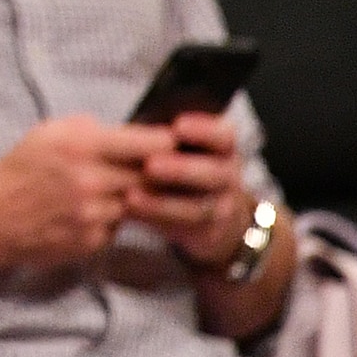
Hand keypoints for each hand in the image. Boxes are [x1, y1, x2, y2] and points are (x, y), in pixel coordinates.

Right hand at [0, 118, 155, 276]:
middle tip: (158, 168)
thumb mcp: (46, 133)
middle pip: (153, 176)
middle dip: (156, 172)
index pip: (151, 144)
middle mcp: (92, 180)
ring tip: (113, 188)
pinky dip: (112, 217)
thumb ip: (90, 129)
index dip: (166, 144)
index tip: (171, 144)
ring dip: (133, 196)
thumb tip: (130, 133)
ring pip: (139, 202)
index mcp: (81, 146)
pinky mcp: (94, 241)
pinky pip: (119, 225)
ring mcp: (94, 214)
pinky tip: (92, 211)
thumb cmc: (19, 170)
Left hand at [128, 111, 255, 268]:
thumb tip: (128, 131)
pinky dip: (157, 219)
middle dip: (180, 169)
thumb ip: (160, 137)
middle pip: (212, 173)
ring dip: (162, 202)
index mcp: (223, 147)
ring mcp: (222, 206)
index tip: (178, 125)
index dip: (204, 131)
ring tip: (130, 196)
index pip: (223, 137)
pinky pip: (186, 228)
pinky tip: (131, 210)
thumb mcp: (174, 144)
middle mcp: (228, 175)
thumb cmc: (176, 160)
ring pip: (197, 207)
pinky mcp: (208, 231)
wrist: (202, 208)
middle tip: (149, 165)